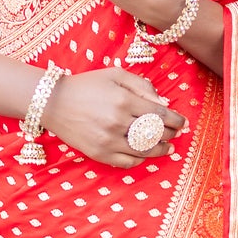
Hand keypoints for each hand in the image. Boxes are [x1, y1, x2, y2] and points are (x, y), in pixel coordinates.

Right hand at [42, 67, 187, 166]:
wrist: (54, 102)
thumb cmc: (87, 85)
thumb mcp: (115, 74)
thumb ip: (142, 86)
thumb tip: (164, 105)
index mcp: (124, 100)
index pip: (161, 115)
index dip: (176, 121)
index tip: (183, 123)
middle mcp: (118, 122)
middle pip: (155, 134)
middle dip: (171, 134)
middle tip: (176, 133)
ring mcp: (108, 140)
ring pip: (144, 151)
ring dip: (160, 150)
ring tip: (167, 148)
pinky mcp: (99, 154)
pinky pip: (127, 162)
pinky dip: (139, 160)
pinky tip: (144, 155)